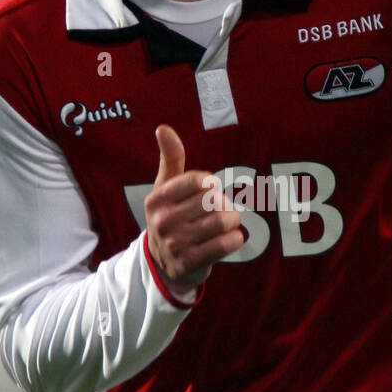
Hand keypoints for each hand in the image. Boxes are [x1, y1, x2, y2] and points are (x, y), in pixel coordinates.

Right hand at [144, 124, 244, 288]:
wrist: (164, 263)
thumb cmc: (170, 215)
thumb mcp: (165, 188)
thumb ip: (170, 157)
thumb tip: (163, 128)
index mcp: (157, 199)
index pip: (198, 180)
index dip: (212, 183)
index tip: (210, 188)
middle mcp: (162, 221)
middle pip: (213, 200)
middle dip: (224, 203)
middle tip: (221, 209)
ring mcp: (175, 244)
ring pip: (221, 222)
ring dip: (233, 220)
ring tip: (229, 222)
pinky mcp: (189, 263)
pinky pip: (224, 245)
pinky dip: (235, 239)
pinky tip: (232, 237)